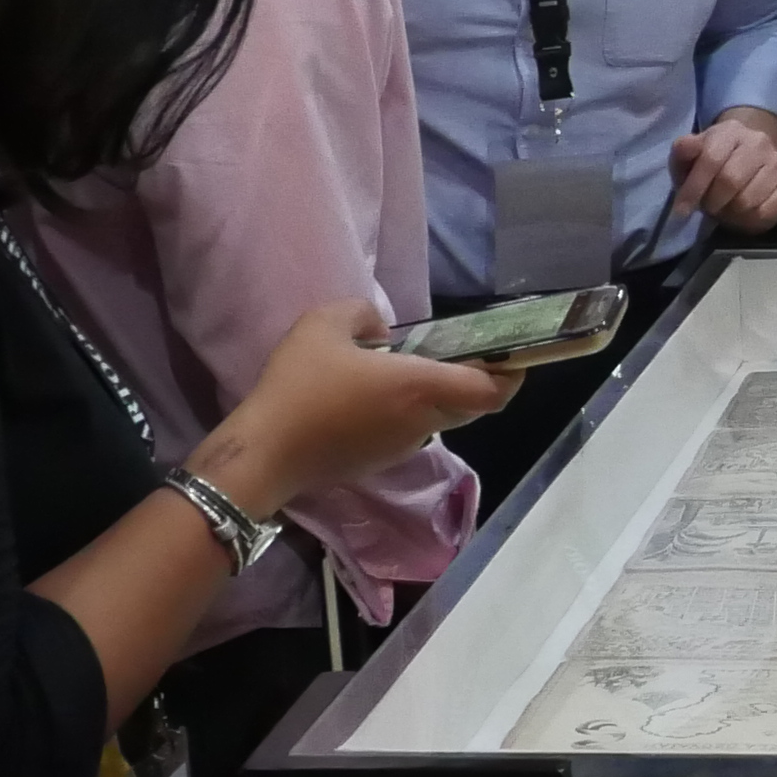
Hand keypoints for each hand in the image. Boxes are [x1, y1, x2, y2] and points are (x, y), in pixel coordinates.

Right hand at [211, 308, 520, 510]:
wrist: (266, 452)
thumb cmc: (300, 386)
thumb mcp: (324, 325)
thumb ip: (362, 315)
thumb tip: (382, 337)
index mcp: (421, 387)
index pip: (490, 390)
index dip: (509, 373)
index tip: (509, 353)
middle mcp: (423, 421)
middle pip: (472, 405)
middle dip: (478, 380)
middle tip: (462, 352)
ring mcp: (404, 446)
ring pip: (441, 419)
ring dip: (439, 396)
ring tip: (411, 368)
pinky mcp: (381, 461)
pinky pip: (412, 431)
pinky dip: (410, 412)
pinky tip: (377, 395)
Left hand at [668, 110, 776, 234]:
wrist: (752, 154)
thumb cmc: (714, 160)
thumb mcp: (691, 155)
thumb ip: (683, 152)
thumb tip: (684, 147)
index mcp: (730, 131)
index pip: (711, 160)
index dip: (694, 188)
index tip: (681, 211)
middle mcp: (759, 142)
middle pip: (730, 182)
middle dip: (712, 202)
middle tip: (708, 207)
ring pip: (748, 201)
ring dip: (730, 213)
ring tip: (726, 208)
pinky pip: (766, 212)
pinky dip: (749, 221)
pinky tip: (743, 213)